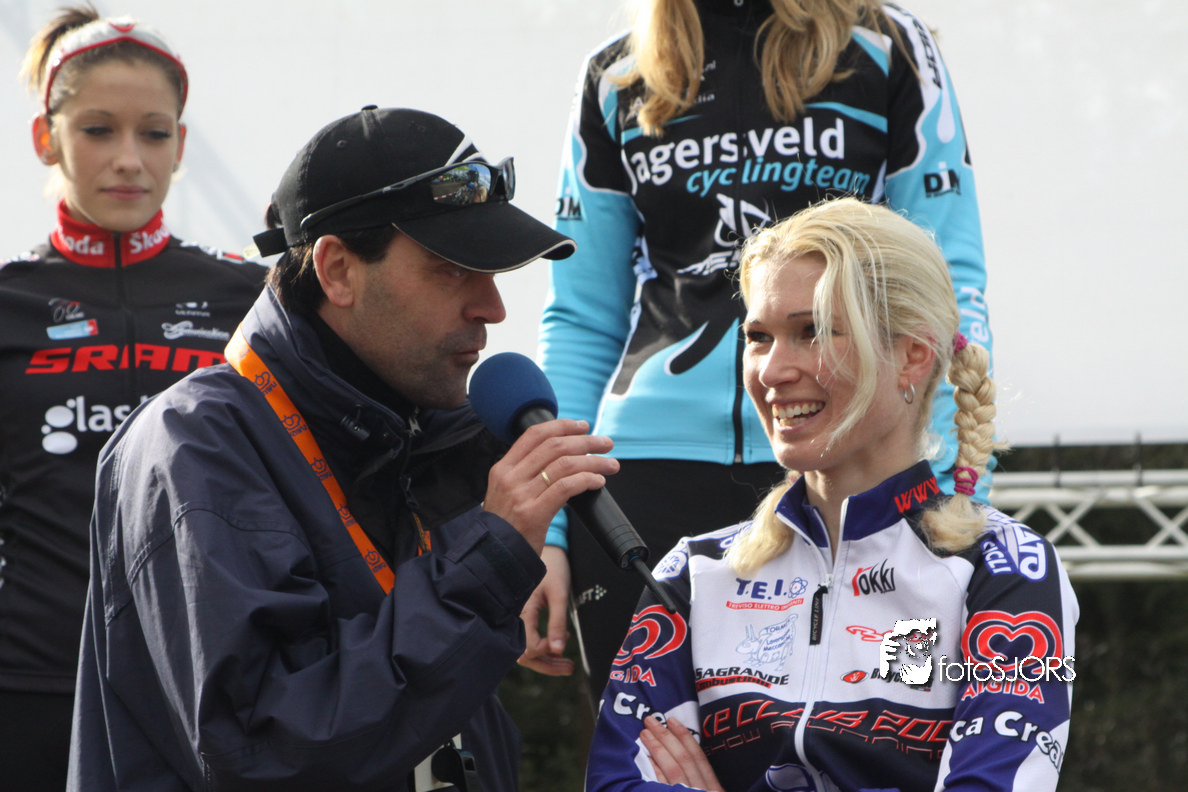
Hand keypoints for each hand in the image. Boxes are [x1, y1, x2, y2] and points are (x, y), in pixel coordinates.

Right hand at [484, 419, 616, 553]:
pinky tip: (598, 481)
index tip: (582, 426)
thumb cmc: (506, 528)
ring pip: (565, 464)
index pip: (534, 434)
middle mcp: (510, 477)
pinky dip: (588, 479)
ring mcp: (521, 495)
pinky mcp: (534, 513)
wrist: (493, 559)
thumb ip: (525, 475)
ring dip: (594, 461)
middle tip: (605, 443)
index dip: (562, 426)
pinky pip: (567, 487)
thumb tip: (562, 459)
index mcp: (502, 469)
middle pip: (554, 446)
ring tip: (610, 464)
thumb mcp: (505, 494)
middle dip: (585, 441)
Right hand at [518, 545, 573, 674]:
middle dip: (546, 665)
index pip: (527, 646)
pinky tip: (558, 650)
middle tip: (569, 669)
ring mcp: (518, 618)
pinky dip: (543, 650)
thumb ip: (558, 622)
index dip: (545, 651)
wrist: (549, 550)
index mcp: (521, 611)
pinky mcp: (523, 617)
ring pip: (526, 650)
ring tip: (567, 666)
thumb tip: (559, 650)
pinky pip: (528, 640)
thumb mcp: (559, 594)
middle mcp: (515, 618)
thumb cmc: (554, 568)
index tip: (562, 643)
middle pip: (524, 654)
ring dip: (546, 661)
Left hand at [639, 715, 722, 791]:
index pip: (698, 757)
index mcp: (714, 788)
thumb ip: (701, 780)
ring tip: (644, 734)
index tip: (671, 720)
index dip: (684, 736)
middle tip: (650, 721)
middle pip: (684, 759)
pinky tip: (646, 758)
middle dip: (666, 737)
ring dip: (658, 749)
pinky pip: (662, 785)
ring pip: (674, 769)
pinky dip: (655, 770)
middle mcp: (702, 790)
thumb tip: (681, 753)